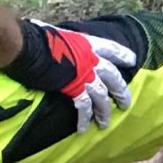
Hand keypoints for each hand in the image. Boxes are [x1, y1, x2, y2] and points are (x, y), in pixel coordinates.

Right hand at [0, 19, 136, 162]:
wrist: (29, 48)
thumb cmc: (38, 37)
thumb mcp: (58, 34)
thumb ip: (65, 41)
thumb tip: (52, 35)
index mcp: (89, 44)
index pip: (112, 49)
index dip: (123, 55)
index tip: (132, 61)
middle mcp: (92, 60)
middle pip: (114, 77)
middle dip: (121, 91)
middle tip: (125, 103)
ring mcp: (86, 75)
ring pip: (102, 96)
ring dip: (105, 111)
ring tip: (105, 123)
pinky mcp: (76, 89)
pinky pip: (84, 107)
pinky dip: (84, 119)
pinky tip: (83, 129)